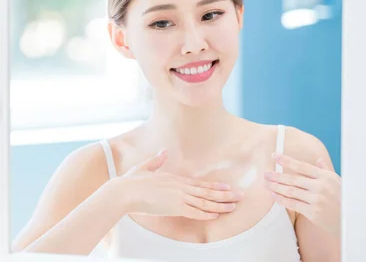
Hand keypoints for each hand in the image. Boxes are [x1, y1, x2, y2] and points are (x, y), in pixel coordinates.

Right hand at [116, 150, 243, 220]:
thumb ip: (156, 160)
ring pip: (205, 202)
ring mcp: (178, 197)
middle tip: (240, 196)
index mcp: (174, 178)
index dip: (215, 186)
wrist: (126, 191)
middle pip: (207, 191)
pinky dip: (206, 213)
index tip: (227, 187)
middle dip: (225, 195)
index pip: (199, 183)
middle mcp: (180, 187)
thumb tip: (163, 151)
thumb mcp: (146, 167)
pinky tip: (216, 215)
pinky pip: (194, 212)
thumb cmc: (133, 181)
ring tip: (234, 207)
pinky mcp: (174, 207)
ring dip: (220, 205)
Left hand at [264, 153, 340, 235]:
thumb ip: (325, 170)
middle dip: (276, 176)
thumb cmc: (342, 199)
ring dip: (275, 187)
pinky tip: (273, 195)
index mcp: (325, 177)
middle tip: (265, 173)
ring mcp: (317, 200)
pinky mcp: (313, 213)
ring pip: (290, 191)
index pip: (301, 166)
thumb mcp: (337, 182)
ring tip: (266, 184)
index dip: (286, 160)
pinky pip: (293, 204)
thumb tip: (318, 160)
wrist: (349, 221)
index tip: (274, 155)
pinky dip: (281, 199)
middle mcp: (321, 187)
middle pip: (292, 179)